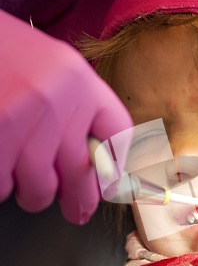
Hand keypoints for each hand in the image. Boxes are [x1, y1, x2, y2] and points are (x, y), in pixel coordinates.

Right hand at [0, 11, 131, 222]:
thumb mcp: (49, 69)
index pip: (117, 135)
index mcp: (78, 79)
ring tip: (20, 175)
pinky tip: (0, 164)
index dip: (118, 166)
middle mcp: (57, 99)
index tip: (113, 183)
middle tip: (78, 212)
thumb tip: (96, 163)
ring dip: (32, 194)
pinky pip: (2, 186)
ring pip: (40, 190)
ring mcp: (23, 119)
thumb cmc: (1, 53)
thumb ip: (74, 109)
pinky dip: (0, 184)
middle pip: (84, 173)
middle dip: (81, 201)